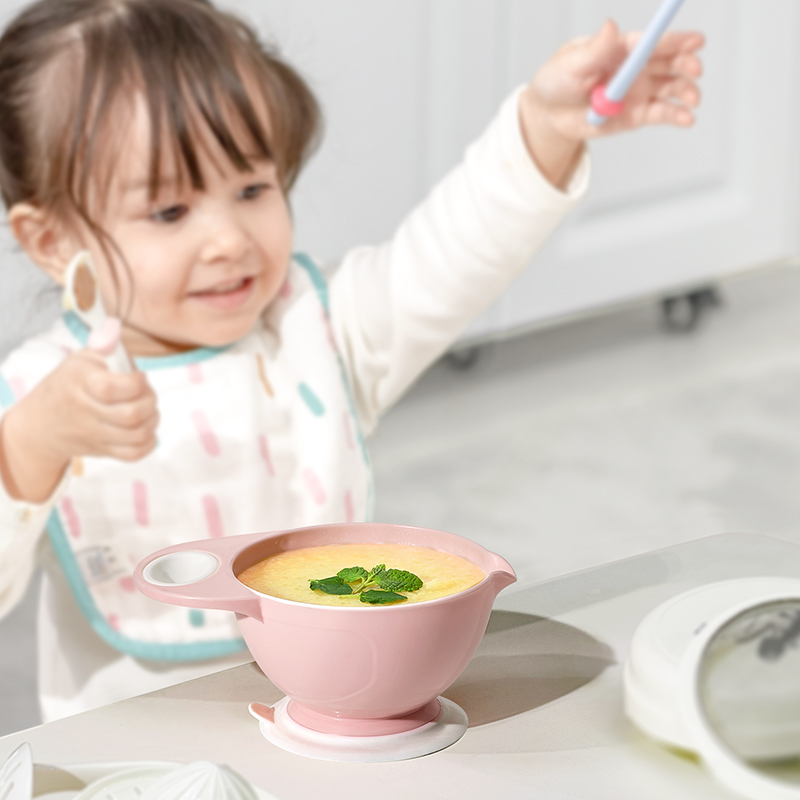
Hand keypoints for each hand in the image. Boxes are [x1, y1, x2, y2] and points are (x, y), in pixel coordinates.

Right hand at [0, 350, 157, 502]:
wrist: (41, 425)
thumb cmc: (69, 385)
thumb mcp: (81, 359)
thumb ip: (104, 344)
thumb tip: (114, 326)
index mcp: (81, 384)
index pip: (112, 389)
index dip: (136, 382)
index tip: (137, 375)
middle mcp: (86, 412)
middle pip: (131, 414)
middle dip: (149, 400)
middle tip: (145, 392)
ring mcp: (95, 435)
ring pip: (137, 435)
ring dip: (152, 419)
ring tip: (147, 408)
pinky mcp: (103, 451)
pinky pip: (134, 454)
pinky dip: (148, 442)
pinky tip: (145, 427)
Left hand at [519, 20, 704, 187]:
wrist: (550, 115)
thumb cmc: (557, 81)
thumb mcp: (570, 64)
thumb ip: (594, 50)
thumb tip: (610, 26)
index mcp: (622, 48)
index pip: (652, 42)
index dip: (676, 40)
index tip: (696, 41)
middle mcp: (636, 67)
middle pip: (670, 61)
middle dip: (687, 64)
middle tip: (695, 70)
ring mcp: (639, 91)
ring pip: (672, 87)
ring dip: (686, 91)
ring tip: (693, 100)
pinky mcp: (637, 115)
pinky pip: (662, 113)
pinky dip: (676, 116)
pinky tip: (687, 119)